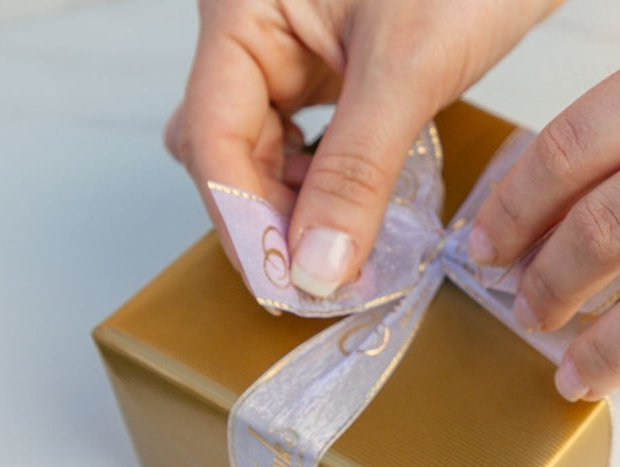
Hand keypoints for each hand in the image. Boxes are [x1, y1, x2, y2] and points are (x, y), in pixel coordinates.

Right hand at [165, 0, 559, 296]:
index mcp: (243, 9)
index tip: (286, 286)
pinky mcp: (338, 67)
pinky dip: (330, 184)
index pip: (212, 135)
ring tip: (344, 257)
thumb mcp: (408, 70)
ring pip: (266, 150)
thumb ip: (358, 172)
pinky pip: (312, 140)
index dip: (243, 220)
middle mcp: (256, 28)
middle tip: (316, 280)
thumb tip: (318, 267)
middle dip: (267, 216)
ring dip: (298, 207)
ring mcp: (294, 48)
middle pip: (226, 147)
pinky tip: (359, 215)